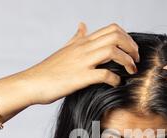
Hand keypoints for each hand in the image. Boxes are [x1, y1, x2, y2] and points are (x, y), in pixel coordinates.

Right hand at [19, 22, 139, 104]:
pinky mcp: (80, 78)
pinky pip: (104, 74)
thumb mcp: (65, 48)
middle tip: (135, 61)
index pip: (112, 29)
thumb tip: (82, 24)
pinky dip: (115, 79)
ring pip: (112, 51)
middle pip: (116, 36)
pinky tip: (116, 84)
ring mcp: (82, 62)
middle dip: (131, 48)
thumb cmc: (48, 70)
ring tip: (131, 71)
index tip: (131, 51)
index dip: (127, 38)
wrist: (31, 83)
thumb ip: (77, 37)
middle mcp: (84, 48)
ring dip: (127, 61)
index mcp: (83, 42)